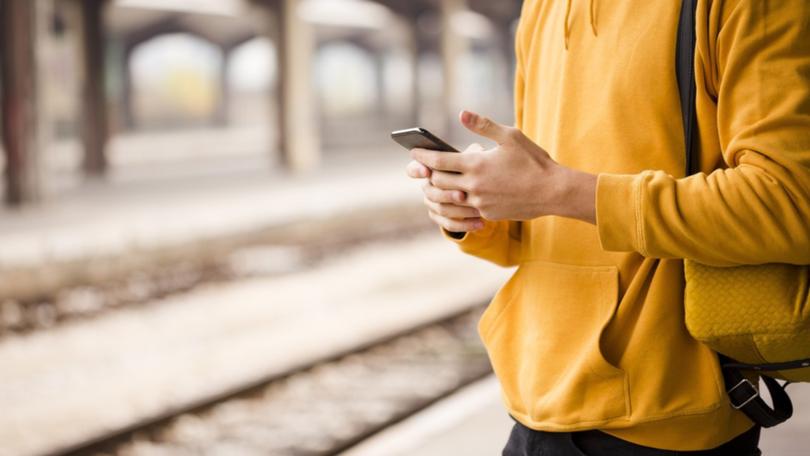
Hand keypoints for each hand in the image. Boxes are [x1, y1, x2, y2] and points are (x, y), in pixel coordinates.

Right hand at [406, 144, 484, 232]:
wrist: (482, 187)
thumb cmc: (475, 166)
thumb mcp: (474, 157)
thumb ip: (471, 154)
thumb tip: (476, 149)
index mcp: (429, 168)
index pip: (414, 169)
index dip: (417, 170)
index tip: (427, 171)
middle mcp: (428, 186)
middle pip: (430, 192)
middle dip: (446, 194)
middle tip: (462, 195)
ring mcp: (433, 203)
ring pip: (440, 209)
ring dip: (459, 210)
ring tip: (478, 210)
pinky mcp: (441, 218)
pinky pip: (449, 224)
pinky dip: (465, 224)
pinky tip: (480, 223)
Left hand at [410, 111, 596, 223]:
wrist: (553, 191)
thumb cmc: (533, 160)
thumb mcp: (510, 136)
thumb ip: (483, 125)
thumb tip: (461, 113)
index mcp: (476, 164)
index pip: (439, 161)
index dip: (423, 156)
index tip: (414, 152)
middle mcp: (474, 186)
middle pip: (438, 181)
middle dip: (428, 174)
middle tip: (422, 167)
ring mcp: (480, 203)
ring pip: (448, 199)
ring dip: (438, 191)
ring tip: (435, 183)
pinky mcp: (487, 214)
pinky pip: (465, 209)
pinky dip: (457, 202)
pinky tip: (457, 195)